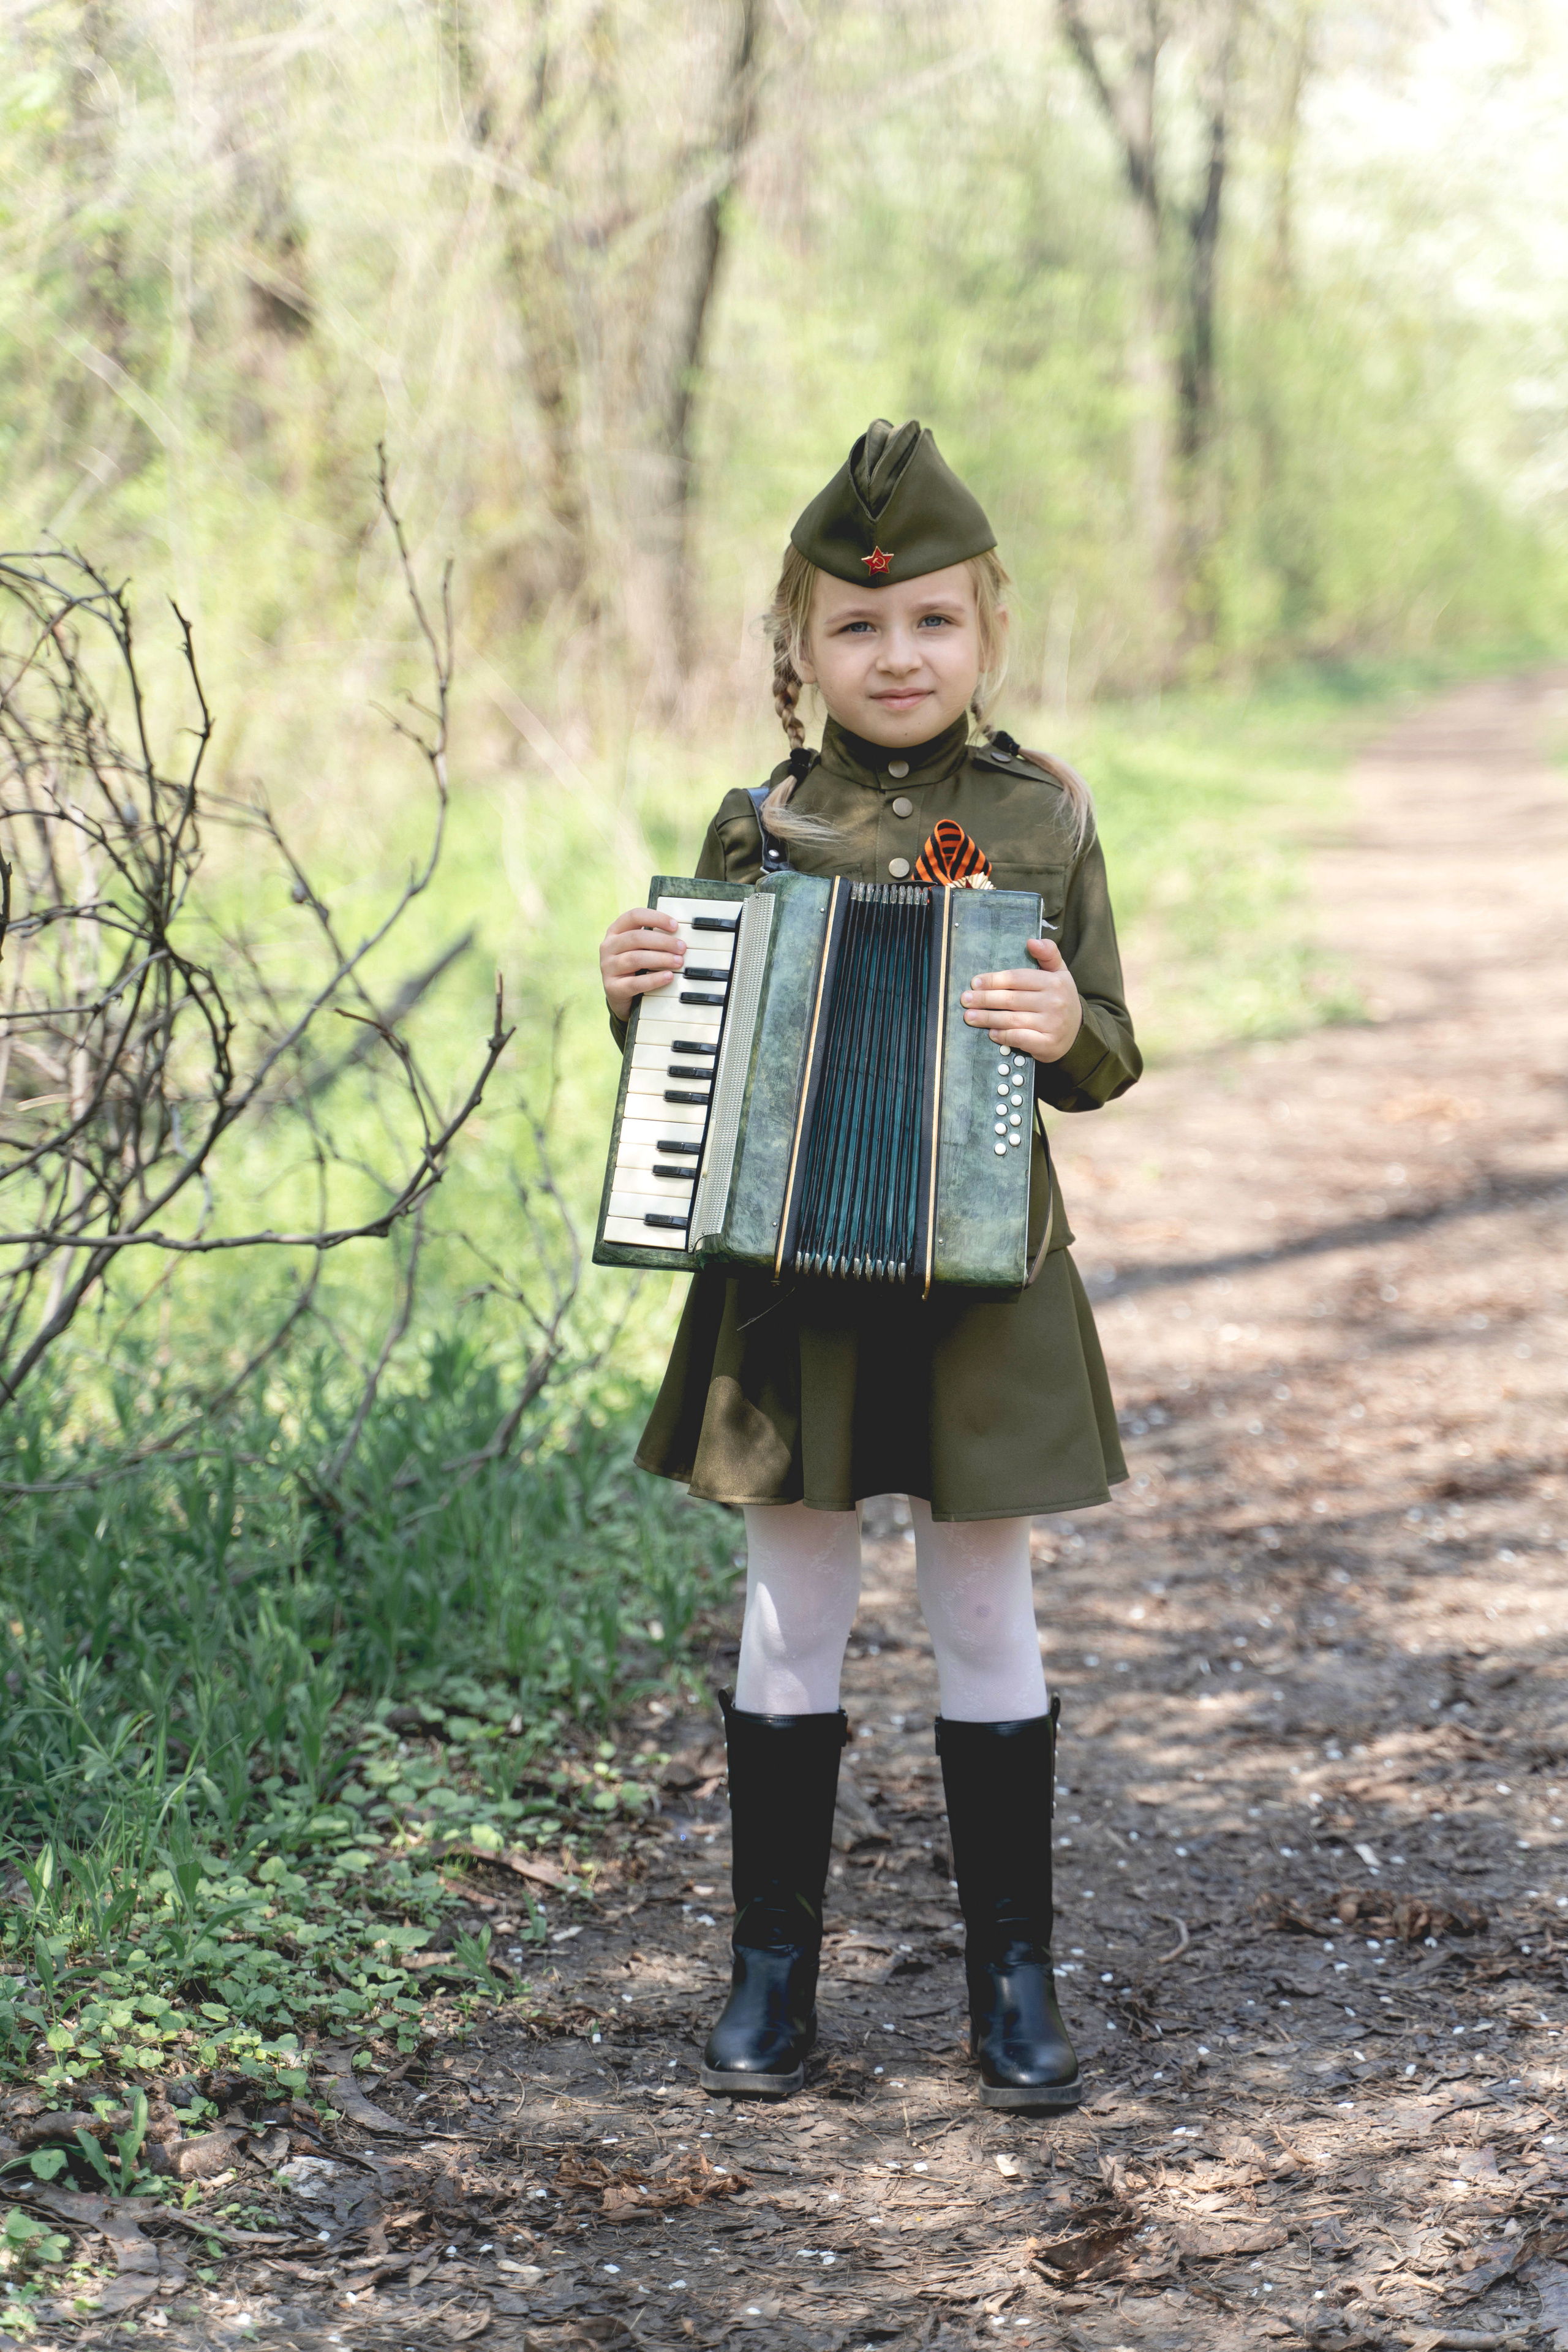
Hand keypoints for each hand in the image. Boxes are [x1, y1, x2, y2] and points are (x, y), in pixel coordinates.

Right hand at [600, 906, 683, 1021]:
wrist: (619, 994)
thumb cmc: (633, 965)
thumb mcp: (639, 947)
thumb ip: (653, 938)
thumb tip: (679, 936)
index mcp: (615, 931)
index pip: (634, 916)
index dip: (656, 918)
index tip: (674, 926)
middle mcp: (608, 946)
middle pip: (636, 938)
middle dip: (663, 941)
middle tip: (682, 948)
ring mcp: (608, 967)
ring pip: (635, 959)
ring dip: (661, 959)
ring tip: (678, 962)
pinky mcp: (612, 987)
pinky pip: (635, 983)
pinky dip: (654, 979)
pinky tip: (668, 976)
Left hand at [960, 935, 1080, 1061]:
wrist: (1077, 1032)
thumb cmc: (1061, 999)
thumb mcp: (1059, 973)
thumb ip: (1048, 954)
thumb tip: (1032, 941)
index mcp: (1054, 982)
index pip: (1017, 978)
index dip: (993, 980)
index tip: (975, 983)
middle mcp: (1054, 1002)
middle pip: (1010, 999)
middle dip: (984, 999)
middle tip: (965, 999)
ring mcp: (1051, 1024)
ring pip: (1011, 1019)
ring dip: (987, 1018)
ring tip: (969, 1016)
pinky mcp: (1047, 1044)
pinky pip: (1019, 1038)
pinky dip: (1003, 1036)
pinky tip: (991, 1033)